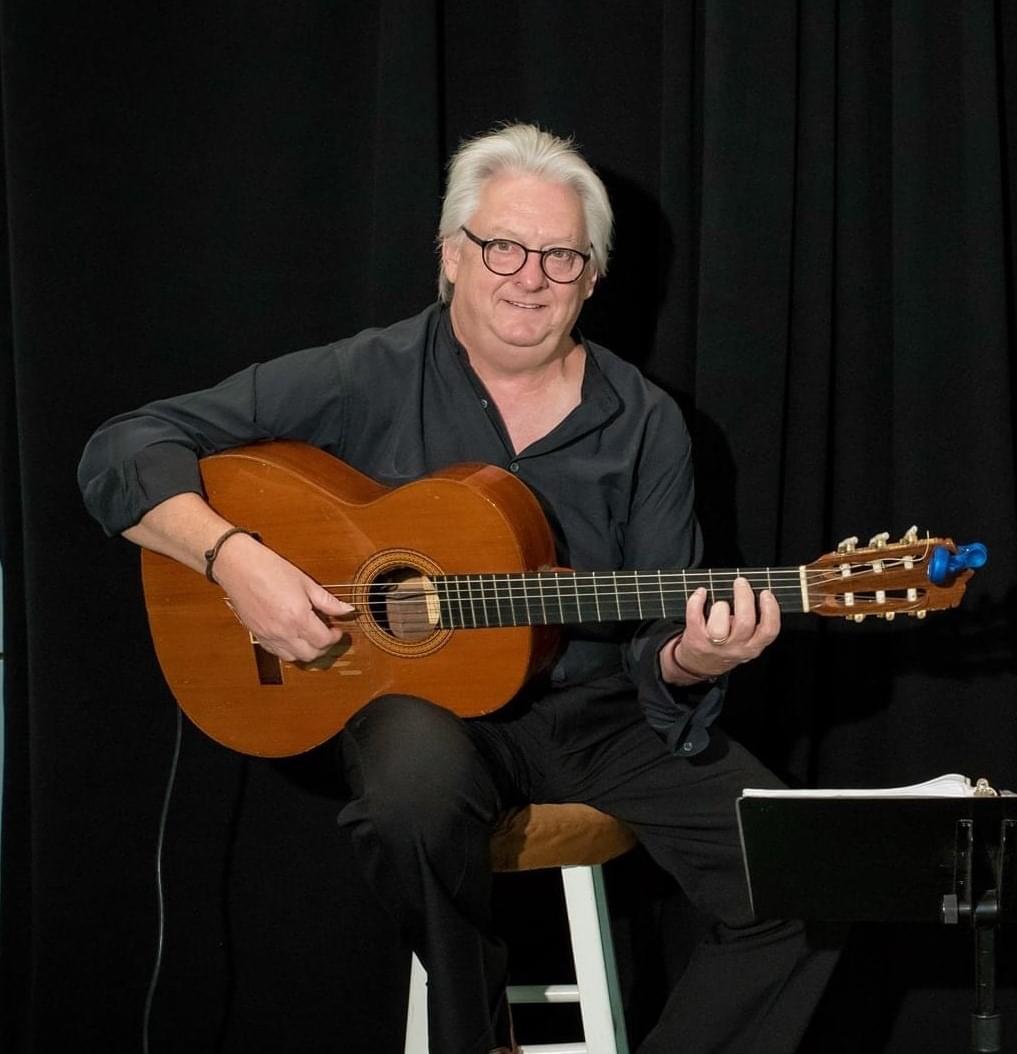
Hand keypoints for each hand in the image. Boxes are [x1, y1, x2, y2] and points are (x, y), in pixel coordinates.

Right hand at [211, 531, 354, 662]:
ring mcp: (268, 636)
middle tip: (328, 634)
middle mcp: (283, 632)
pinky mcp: (257, 635)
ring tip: (311, 637)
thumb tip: (347, 610)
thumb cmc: (270, 569)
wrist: (238, 566)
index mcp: (298, 618)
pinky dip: (289, 650)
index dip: (335, 637)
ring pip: (293, 657)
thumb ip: (327, 601)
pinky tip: (292, 636)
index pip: (324, 641)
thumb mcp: (305, 582)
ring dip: (306, 652)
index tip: (337, 629)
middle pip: (311, 655)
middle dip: (324, 647)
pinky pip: (276, 653)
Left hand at [659, 576, 779, 684]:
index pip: (768, 631)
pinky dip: (697, 600)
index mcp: (752, 646)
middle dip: (744, 598)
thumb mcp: (746, 642)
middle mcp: (736, 648)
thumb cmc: (725, 647)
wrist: (699, 664)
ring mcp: (715, 645)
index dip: (770, 610)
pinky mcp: (695, 639)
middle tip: (741, 582)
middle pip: (744, 622)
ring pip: (719, 626)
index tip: (765, 593)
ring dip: (721, 607)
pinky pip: (694, 616)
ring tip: (721, 602)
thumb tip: (752, 593)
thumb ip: (753, 625)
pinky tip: (701, 593)